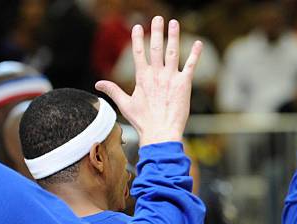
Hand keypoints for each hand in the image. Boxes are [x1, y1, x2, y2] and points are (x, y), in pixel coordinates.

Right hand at [95, 16, 201, 145]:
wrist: (161, 132)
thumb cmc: (144, 122)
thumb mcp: (125, 105)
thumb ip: (113, 91)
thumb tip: (97, 84)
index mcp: (142, 78)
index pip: (138, 53)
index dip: (137, 39)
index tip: (137, 27)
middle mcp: (156, 74)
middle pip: (156, 48)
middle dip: (156, 31)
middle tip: (158, 18)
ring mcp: (170, 78)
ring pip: (172, 52)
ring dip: (173, 36)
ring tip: (174, 23)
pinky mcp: (184, 84)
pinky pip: (190, 66)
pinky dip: (195, 54)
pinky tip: (198, 43)